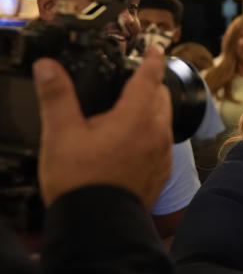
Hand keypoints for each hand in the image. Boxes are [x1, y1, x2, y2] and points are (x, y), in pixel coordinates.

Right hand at [34, 44, 172, 207]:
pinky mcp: (160, 172)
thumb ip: (57, 96)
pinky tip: (131, 141)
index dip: (151, 59)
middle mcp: (156, 133)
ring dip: (151, 109)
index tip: (154, 48)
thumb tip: (48, 66)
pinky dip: (150, 133)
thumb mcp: (61, 134)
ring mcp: (162, 154)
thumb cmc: (79, 181)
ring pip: (163, 120)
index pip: (149, 77)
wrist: (97, 225)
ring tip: (129, 108)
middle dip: (150, 84)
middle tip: (134, 78)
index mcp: (136, 117)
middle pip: (161, 97)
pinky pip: (161, 143)